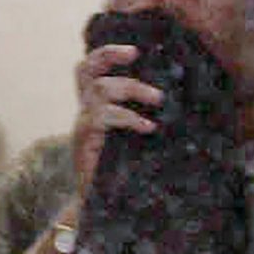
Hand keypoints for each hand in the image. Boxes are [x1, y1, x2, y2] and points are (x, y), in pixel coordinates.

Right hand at [70, 40, 162, 194]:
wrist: (98, 203)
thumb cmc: (118, 170)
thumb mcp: (129, 138)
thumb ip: (139, 117)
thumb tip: (171, 99)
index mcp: (94, 107)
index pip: (89, 70)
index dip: (107, 54)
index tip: (134, 50)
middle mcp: (84, 111)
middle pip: (86, 69)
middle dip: (108, 54)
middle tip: (134, 52)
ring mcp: (82, 124)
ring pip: (102, 89)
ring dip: (133, 88)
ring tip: (158, 99)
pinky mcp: (84, 139)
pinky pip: (104, 116)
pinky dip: (130, 118)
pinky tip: (148, 128)